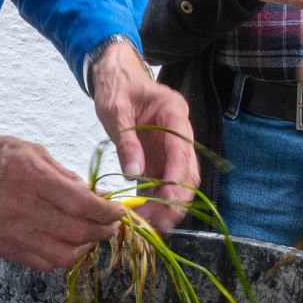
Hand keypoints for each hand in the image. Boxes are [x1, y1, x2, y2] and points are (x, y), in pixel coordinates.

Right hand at [0, 117, 123, 271]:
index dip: (109, 213)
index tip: (119, 212)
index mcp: (31, 177)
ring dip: (83, 248)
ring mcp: (9, 232)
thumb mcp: (27, 149)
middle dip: (102, 232)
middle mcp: (22, 208)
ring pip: (62, 256)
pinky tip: (62, 244)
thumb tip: (86, 193)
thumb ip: (59, 174)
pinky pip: (39, 263)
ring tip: (87, 237)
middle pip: (78, 233)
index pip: (84, 204)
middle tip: (109, 225)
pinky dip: (58, 258)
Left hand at [90, 40, 198, 231]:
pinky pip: (164, 182)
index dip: (178, 178)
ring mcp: (172, 146)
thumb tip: (135, 175)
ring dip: (169, 205)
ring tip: (151, 226)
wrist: (114, 76)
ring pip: (180, 181)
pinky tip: (145, 217)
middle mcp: (180, 132)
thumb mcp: (116, 111)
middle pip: (188, 171)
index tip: (169, 201)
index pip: (183, 150)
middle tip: (160, 223)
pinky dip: (157, 200)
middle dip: (177, 199)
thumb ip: (127, 142)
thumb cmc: (116, 87)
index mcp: (174, 113)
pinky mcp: (161, 157)